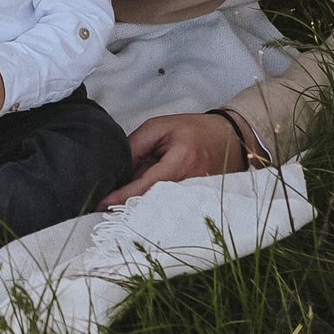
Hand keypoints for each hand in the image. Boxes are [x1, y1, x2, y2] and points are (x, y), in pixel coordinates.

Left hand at [100, 112, 254, 208]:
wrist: (231, 137)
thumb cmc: (195, 130)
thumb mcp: (159, 127)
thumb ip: (135, 146)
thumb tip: (117, 167)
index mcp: (181, 162)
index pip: (146, 185)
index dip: (122, 196)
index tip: (102, 203)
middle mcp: (191, 184)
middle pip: (151, 200)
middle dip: (128, 202)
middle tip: (106, 202)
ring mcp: (196, 196)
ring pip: (159, 205)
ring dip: (140, 202)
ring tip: (123, 197)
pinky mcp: (197, 202)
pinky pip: (170, 206)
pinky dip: (153, 202)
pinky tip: (142, 198)